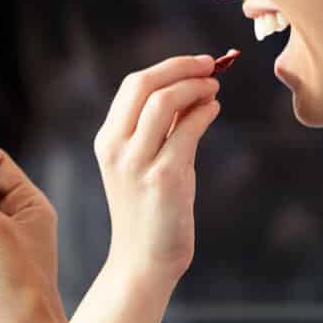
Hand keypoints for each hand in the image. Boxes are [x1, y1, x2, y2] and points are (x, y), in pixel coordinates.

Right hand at [92, 54, 220, 286]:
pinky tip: (213, 110)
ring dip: (195, 87)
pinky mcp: (163, 179)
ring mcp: (138, 164)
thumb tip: (194, 86)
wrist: (144, 260)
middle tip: (211, 65)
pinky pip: (187, 131)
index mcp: (107, 140)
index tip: (197, 62)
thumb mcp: (147, 162)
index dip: (168, 66)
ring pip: (164, 102)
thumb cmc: (151, 209)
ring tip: (214, 88)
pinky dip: (204, 113)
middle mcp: (116, 148)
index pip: (133, 84)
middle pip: (144, 85)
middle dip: (181, 67)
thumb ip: (164, 127)